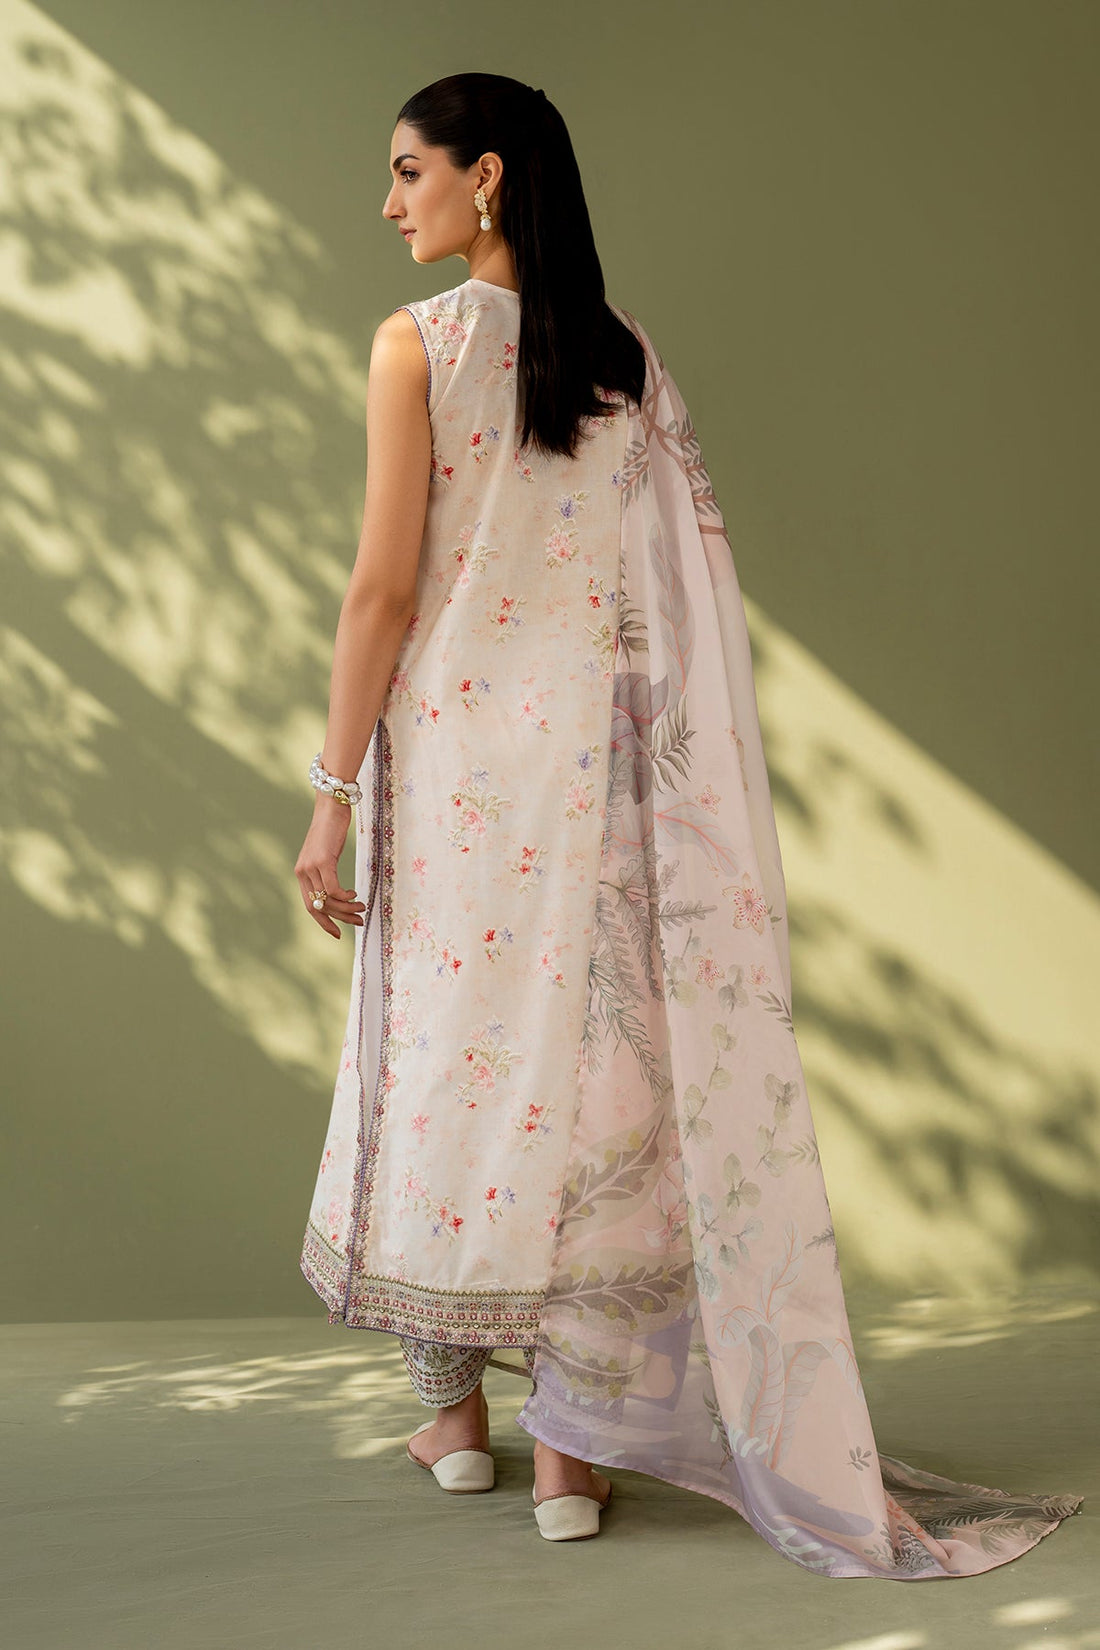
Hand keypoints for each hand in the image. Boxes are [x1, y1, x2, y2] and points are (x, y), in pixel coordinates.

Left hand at [294, 795, 365, 938]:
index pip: (309, 906)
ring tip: (361, 908)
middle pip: (319, 907)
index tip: (337, 933)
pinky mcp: (323, 861)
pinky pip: (333, 889)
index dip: (323, 922)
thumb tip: (336, 894)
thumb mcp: (326, 855)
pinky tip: (354, 893)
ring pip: (328, 900)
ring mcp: (311, 867)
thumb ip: (326, 873)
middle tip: (358, 921)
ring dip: (347, 908)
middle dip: (340, 919)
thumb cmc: (331, 829)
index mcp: (301, 873)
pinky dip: (345, 896)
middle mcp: (302, 872)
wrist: (331, 806)